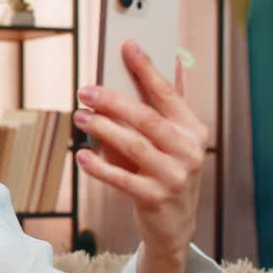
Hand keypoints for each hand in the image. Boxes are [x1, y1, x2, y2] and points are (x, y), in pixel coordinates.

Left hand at [73, 39, 209, 258]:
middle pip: (146, 118)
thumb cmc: (166, 172)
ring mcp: (174, 176)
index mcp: (193, 129)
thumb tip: (152, 68)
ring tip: (80, 117)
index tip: (127, 46)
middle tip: (86, 90)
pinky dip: (99, 166)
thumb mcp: (172, 141)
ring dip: (102, 128)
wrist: (174, 225)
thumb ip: (160, 109)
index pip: (167, 93)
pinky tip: (81, 155)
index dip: (146, 68)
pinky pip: (121, 178)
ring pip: (133, 145)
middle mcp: (188, 151)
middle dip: (113, 101)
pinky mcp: (155, 198)